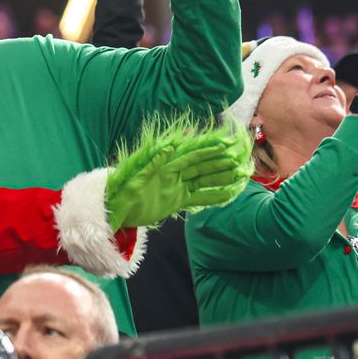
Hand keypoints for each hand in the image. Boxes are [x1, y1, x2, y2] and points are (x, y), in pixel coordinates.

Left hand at [105, 118, 251, 230]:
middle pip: (200, 168)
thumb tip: (167, 148)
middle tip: (238, 161)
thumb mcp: (135, 181)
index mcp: (164, 168)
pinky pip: (199, 198)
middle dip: (219, 164)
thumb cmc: (123, 195)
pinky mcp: (177, 201)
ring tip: (239, 176)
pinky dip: (214, 197)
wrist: (118, 211)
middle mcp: (173, 176)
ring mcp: (177, 188)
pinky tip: (228, 195)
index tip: (224, 147)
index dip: (206, 152)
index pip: (189, 157)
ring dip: (220, 179)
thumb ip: (151, 165)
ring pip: (203, 181)